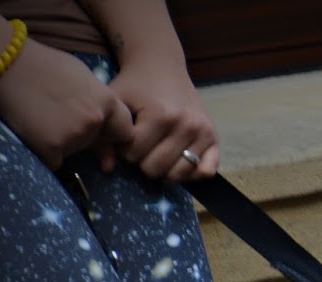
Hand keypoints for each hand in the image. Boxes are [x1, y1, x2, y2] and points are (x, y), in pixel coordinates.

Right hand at [0, 39, 132, 170]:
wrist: (4, 64)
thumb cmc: (44, 66)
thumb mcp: (83, 77)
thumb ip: (102, 103)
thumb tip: (112, 131)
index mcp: (107, 102)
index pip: (125, 132)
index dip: (111, 132)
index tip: (99, 129)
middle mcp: (94, 122)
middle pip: (98, 143)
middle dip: (86, 137)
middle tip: (60, 116)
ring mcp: (73, 137)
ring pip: (76, 152)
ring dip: (64, 143)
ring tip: (43, 118)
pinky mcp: (51, 149)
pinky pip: (56, 161)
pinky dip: (46, 152)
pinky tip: (34, 131)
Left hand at [103, 53, 217, 180]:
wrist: (162, 66)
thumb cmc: (136, 85)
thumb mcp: (116, 101)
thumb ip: (107, 133)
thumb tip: (109, 168)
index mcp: (161, 115)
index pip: (134, 154)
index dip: (124, 149)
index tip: (126, 137)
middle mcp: (186, 125)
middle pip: (155, 167)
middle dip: (142, 160)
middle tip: (142, 145)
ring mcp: (202, 132)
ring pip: (178, 174)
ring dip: (163, 169)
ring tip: (157, 153)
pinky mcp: (213, 137)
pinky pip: (205, 171)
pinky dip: (191, 173)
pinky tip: (179, 162)